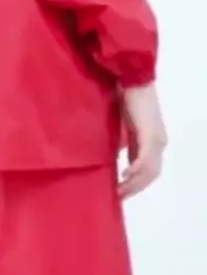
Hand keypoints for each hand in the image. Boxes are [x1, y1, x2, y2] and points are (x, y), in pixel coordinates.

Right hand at [118, 83, 167, 199]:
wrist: (131, 78)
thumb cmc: (126, 97)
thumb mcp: (125, 126)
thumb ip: (125, 142)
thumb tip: (115, 157)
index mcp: (154, 141)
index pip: (149, 170)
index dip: (137, 184)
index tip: (121, 192)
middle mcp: (159, 143)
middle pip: (151, 175)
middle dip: (135, 188)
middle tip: (119, 196)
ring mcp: (156, 140)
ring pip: (149, 171)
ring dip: (134, 183)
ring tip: (119, 190)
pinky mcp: (149, 135)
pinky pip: (144, 160)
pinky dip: (135, 171)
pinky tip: (124, 176)